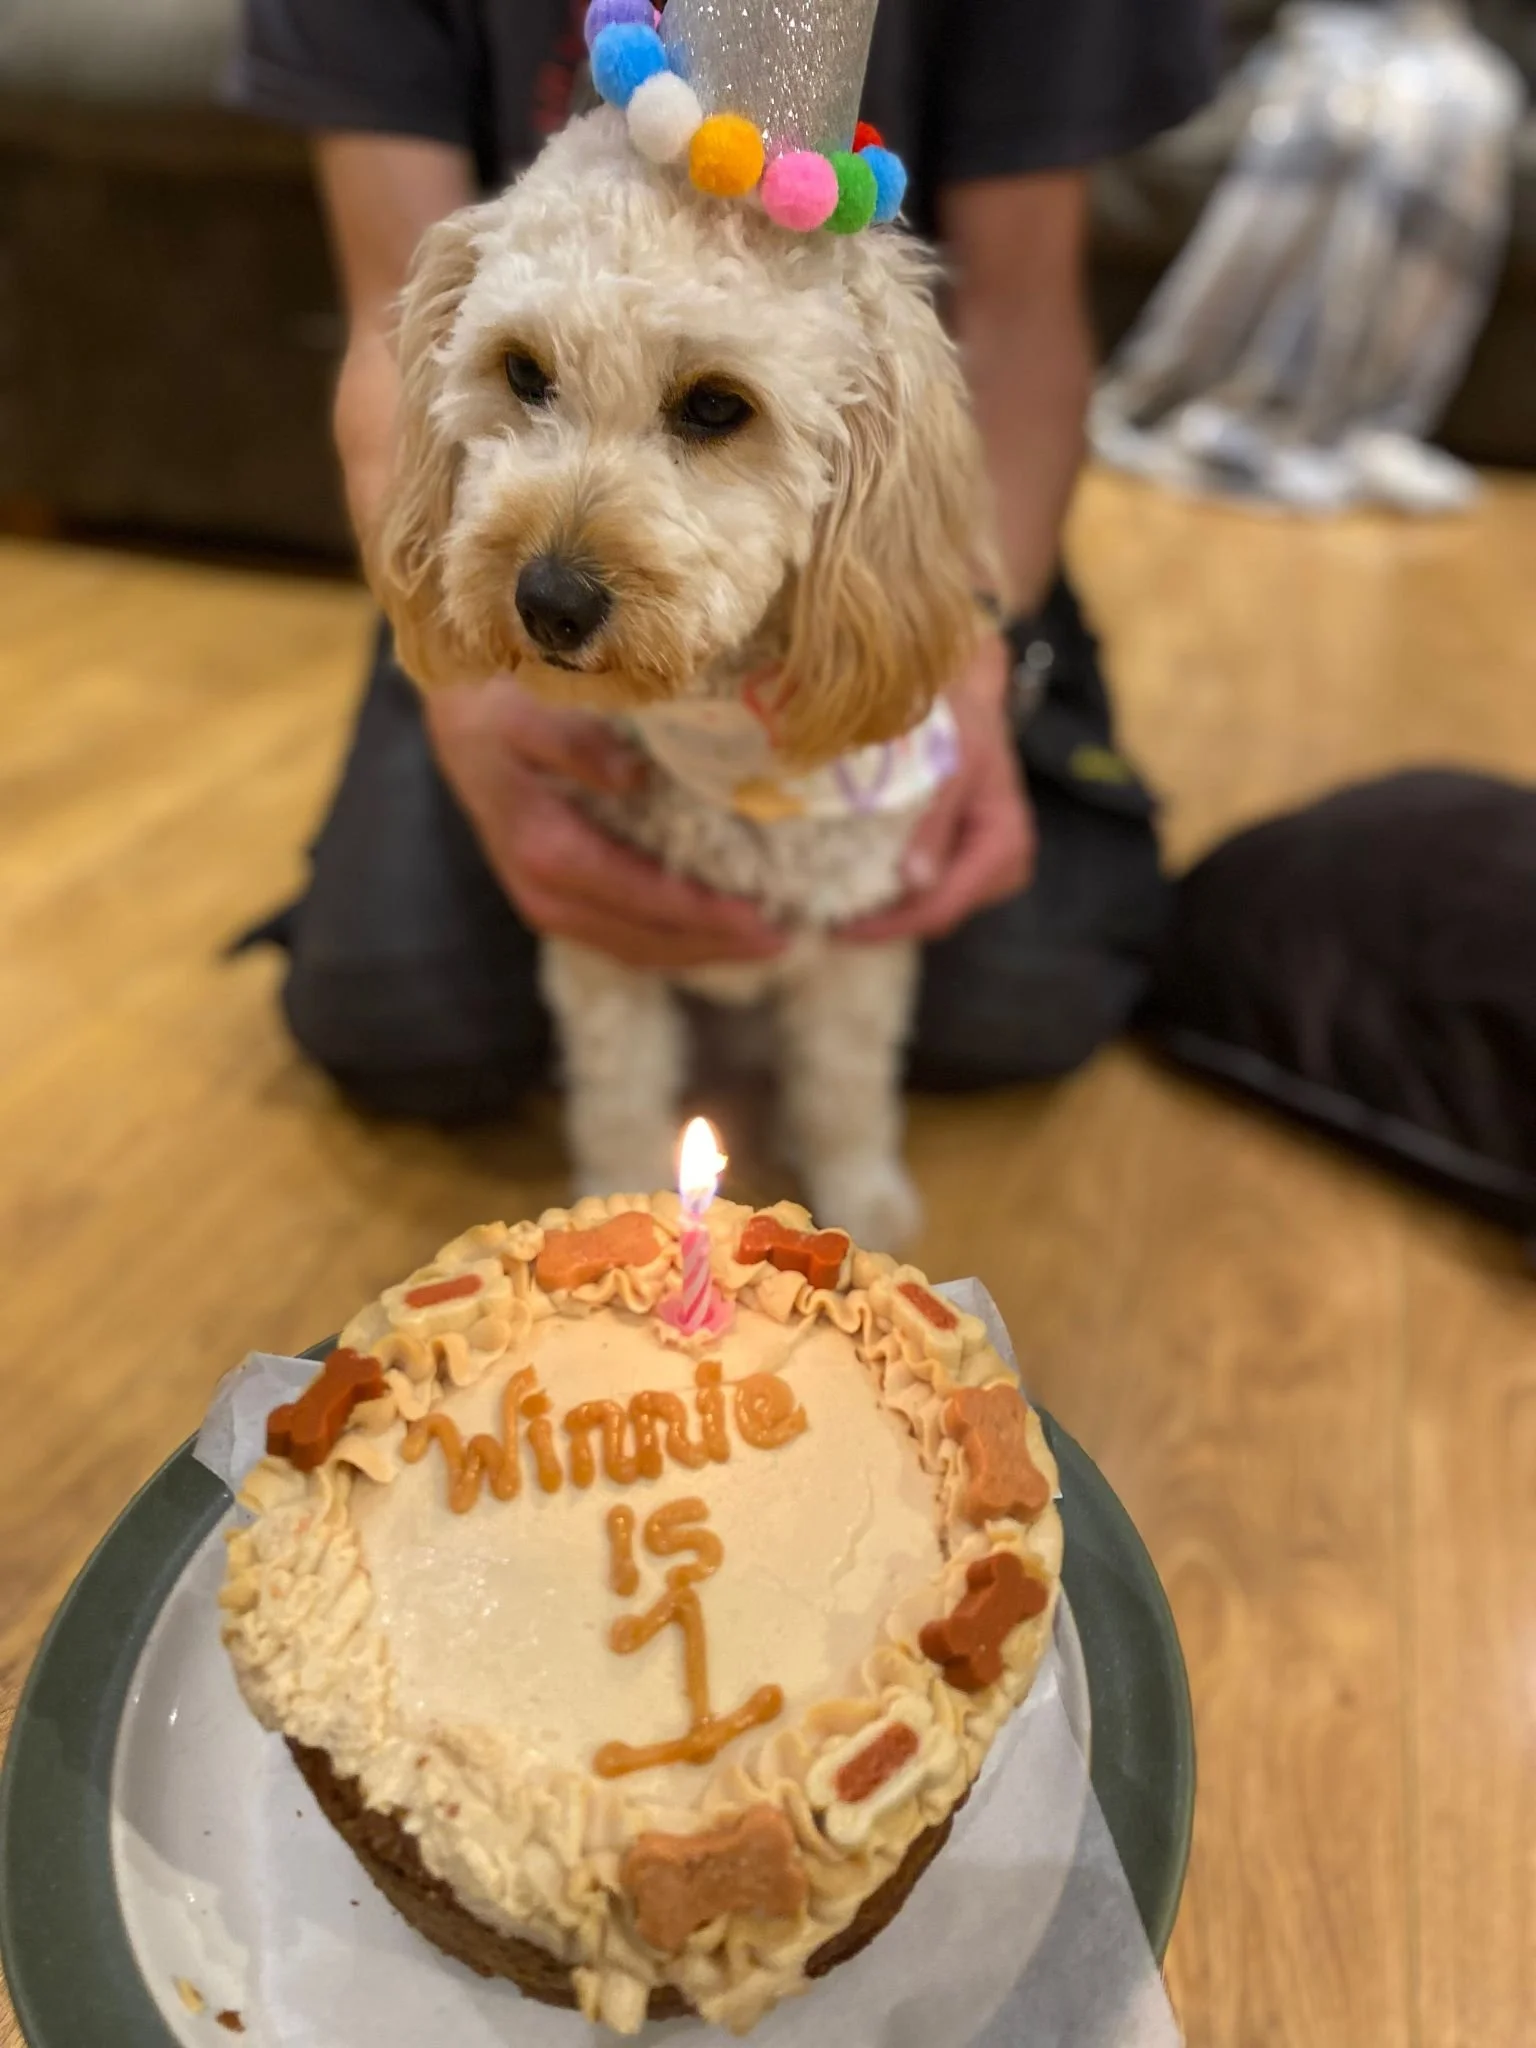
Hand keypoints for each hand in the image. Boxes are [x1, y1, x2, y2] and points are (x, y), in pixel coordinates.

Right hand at [424, 675, 784, 970]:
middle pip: (647, 941)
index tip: (767, 919)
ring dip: (702, 952)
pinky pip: (624, 938)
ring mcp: (549, 905)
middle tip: (786, 938)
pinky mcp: (558, 903)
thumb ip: (575, 743)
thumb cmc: (496, 704)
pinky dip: (675, 941)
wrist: (455, 719)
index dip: (708, 916)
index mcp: (546, 850)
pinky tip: (717, 931)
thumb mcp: (527, 709)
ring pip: (637, 950)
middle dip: (718, 946)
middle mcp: (546, 894)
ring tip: (765, 942)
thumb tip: (631, 775)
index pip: (644, 897)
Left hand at [839, 634, 1035, 944]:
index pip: (943, 906)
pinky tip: (851, 885)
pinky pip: (922, 889)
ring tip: (829, 906)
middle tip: (823, 920)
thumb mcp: (947, 763)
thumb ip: (933, 823)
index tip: (839, 928)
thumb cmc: (958, 719)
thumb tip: (914, 882)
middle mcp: (1000, 865)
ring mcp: (981, 866)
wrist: (964, 693)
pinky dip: (889, 890)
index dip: (891, 925)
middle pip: (935, 915)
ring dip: (883, 909)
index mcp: (1004, 845)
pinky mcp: (960, 858)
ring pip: (927, 908)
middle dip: (884, 922)